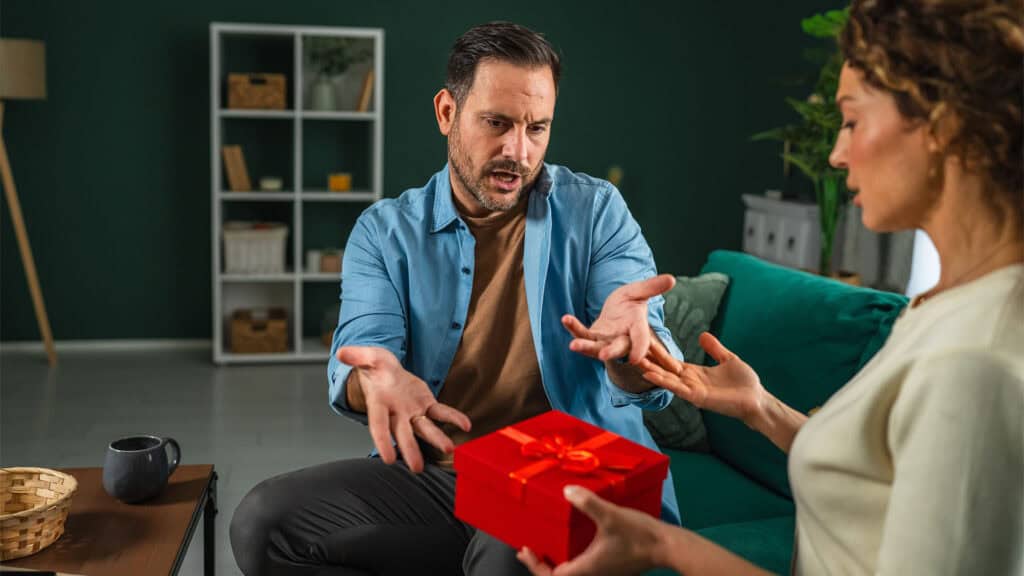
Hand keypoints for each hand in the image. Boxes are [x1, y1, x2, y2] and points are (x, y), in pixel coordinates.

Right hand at [336, 346, 470, 472]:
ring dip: (436, 439)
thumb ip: (357, 356)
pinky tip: (466, 425)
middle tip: (417, 468)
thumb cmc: (376, 368)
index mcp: (379, 404)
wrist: (387, 373)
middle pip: (403, 434)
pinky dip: (453, 418)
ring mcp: (412, 412)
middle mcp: (396, 413)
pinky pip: (441, 413)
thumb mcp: (367, 357)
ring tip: (449, 449)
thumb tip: (340, 353)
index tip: (388, 459)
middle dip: (410, 450)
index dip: (382, 442)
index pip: (378, 426)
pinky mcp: (426, 405)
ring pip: (424, 429)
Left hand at [517, 485, 665, 575]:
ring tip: (545, 547)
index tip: (524, 551)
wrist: (668, 546)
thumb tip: (567, 491)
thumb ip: (587, 503)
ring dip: (556, 563)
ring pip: (573, 573)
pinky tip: (572, 544)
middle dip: (541, 566)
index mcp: (587, 568)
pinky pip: (584, 568)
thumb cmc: (639, 534)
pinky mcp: (612, 566)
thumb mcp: (610, 515)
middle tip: (528, 550)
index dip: (535, 566)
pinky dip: (571, 559)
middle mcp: (593, 574)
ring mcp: (603, 572)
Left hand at [562, 274, 677, 366]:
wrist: (617, 310)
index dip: (640, 348)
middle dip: (610, 352)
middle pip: (617, 348)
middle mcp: (622, 338)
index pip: (641, 339)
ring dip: (585, 346)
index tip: (636, 359)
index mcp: (637, 327)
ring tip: (573, 345)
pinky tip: (565, 318)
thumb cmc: (630, 303)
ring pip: (596, 347)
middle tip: (603, 355)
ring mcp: (606, 340)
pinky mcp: (592, 337)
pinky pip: (582, 334)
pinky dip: (574, 328)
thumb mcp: (639, 292)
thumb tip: (672, 278)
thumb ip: (652, 287)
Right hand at [638, 332, 764, 425]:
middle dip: (649, 359)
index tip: (644, 341)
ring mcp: (692, 389)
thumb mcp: (728, 359)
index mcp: (695, 372)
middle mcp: (690, 381)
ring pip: (666, 378)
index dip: (658, 351)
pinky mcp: (697, 397)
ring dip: (650, 370)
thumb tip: (703, 335)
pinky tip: (650, 374)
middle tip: (630, 349)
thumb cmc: (745, 383)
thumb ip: (714, 348)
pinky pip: (676, 388)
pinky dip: (663, 381)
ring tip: (634, 360)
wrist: (756, 399)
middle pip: (664, 368)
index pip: (671, 360)